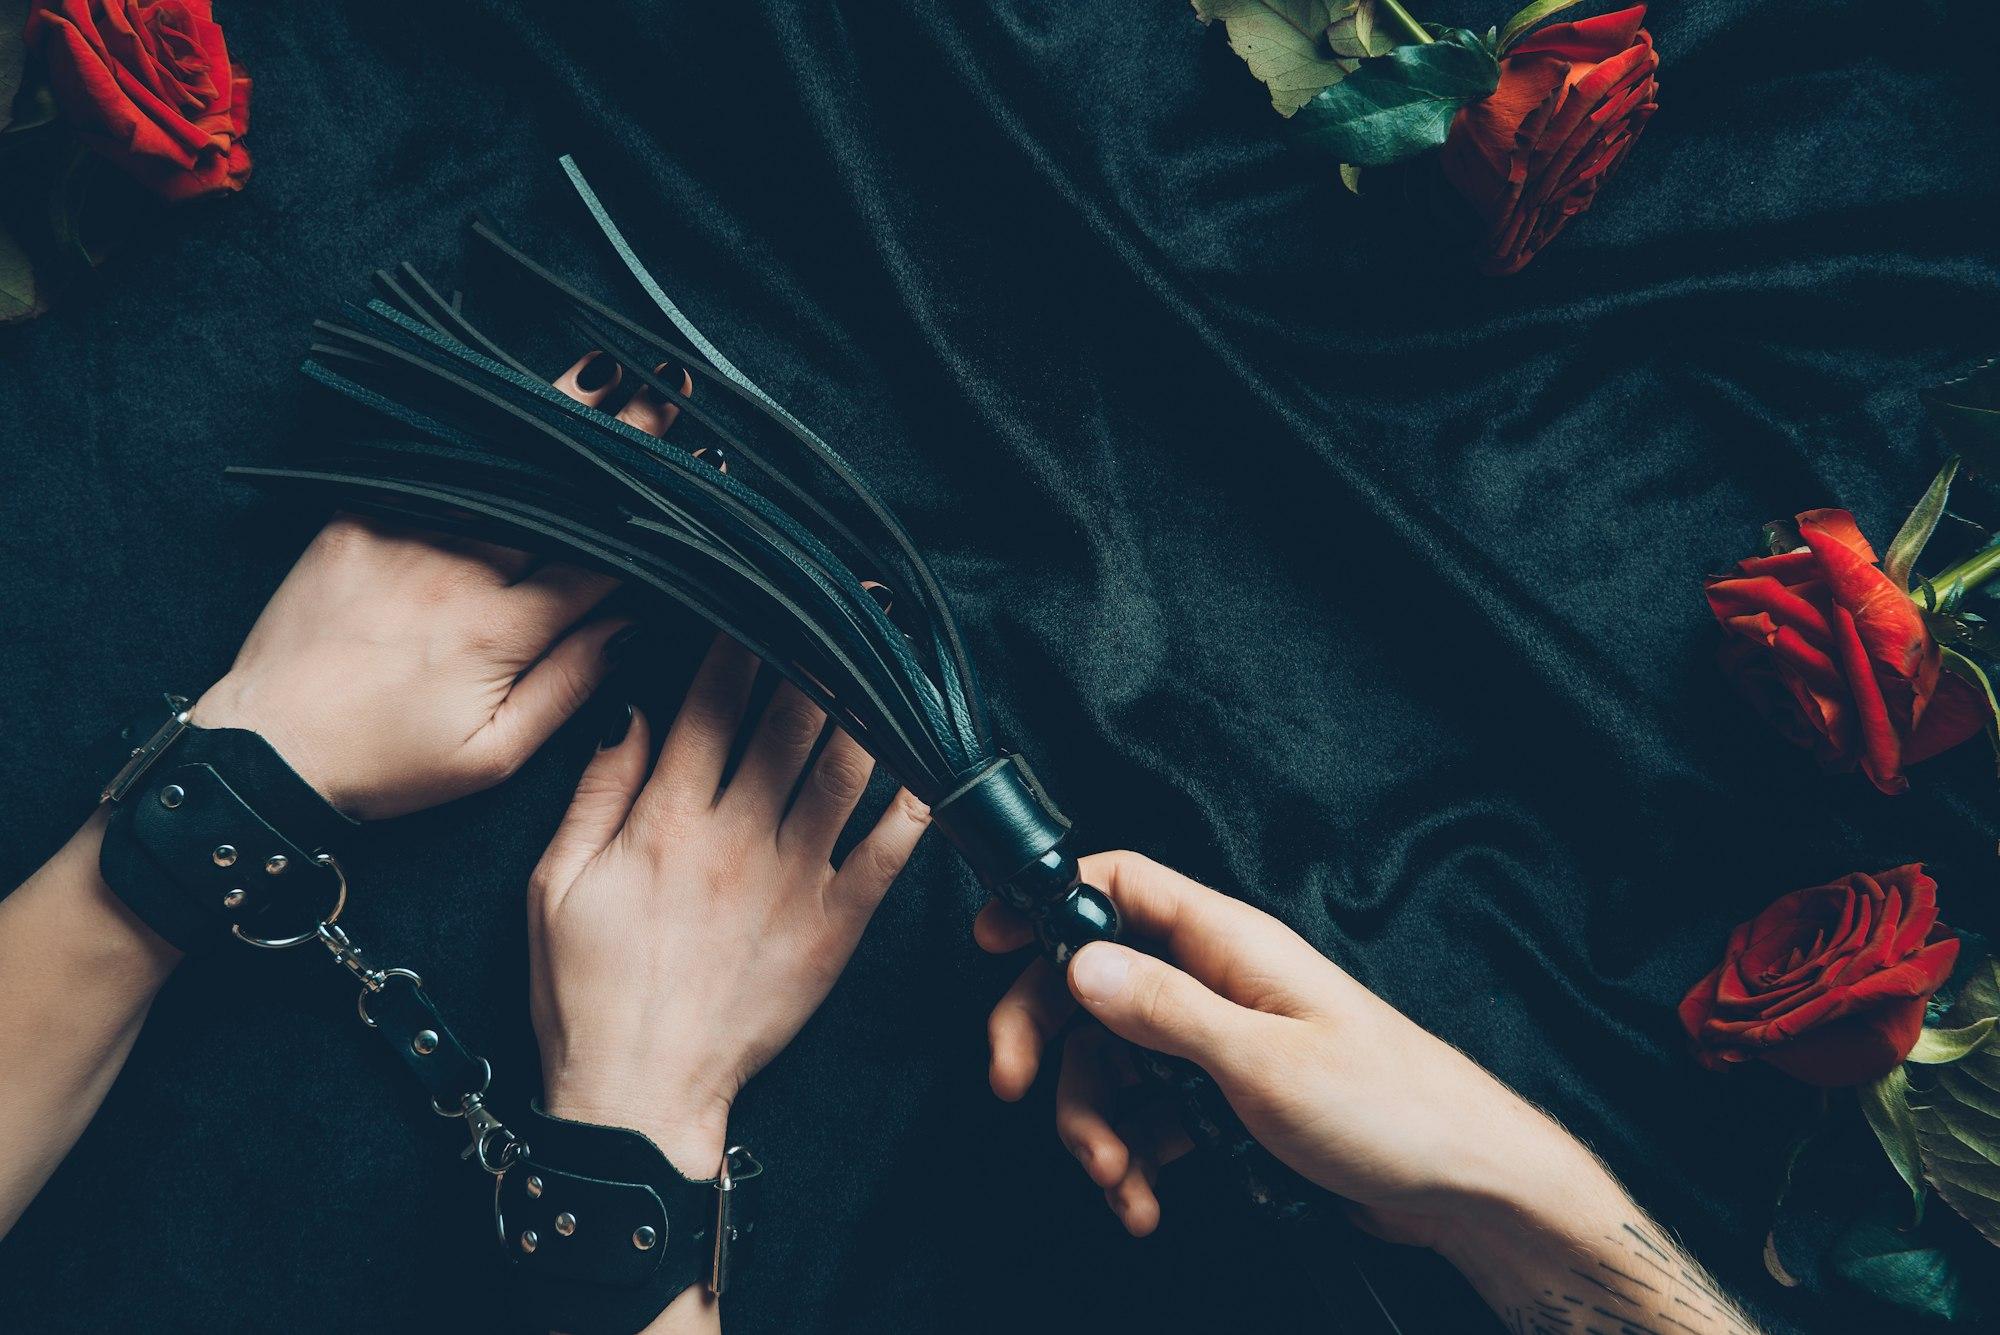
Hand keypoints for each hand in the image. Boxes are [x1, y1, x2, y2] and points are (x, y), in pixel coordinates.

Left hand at [190, 351, 677, 819]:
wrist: (265, 750)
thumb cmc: (387, 763)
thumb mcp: (494, 755)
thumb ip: (569, 686)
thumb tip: (630, 624)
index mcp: (502, 628)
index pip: (602, 557)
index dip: (656, 516)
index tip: (700, 476)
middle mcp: (459, 566)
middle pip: (560, 494)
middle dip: (621, 442)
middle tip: (670, 395)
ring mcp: (405, 532)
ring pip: (499, 467)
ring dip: (555, 416)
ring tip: (605, 370)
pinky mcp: (356, 518)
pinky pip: (424, 466)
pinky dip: (470, 431)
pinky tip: (504, 396)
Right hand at [526, 635, 931, 1171]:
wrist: (639, 1093)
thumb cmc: (585, 991)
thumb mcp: (556, 882)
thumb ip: (597, 789)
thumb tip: (630, 705)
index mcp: (665, 821)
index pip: (711, 702)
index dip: (742, 638)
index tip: (763, 590)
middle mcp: (737, 838)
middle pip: (788, 719)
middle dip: (818, 648)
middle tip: (846, 598)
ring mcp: (794, 881)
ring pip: (844, 768)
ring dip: (869, 702)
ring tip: (890, 650)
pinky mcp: (835, 927)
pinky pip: (887, 850)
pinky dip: (912, 798)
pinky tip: (927, 751)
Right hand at [978, 853, 1759, 1334]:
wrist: (1465, 1191)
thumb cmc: (1391, 1110)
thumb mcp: (1262, 1060)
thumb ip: (1164, 1010)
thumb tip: (1079, 962)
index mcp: (1229, 944)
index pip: (1120, 883)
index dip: (1047, 902)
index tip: (989, 944)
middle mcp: (1217, 982)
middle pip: (1093, 982)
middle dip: (1047, 1038)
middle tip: (1016, 1087)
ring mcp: (1220, 1042)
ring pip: (1113, 1060)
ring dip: (1095, 1122)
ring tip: (1118, 1177)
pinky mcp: (1227, 1100)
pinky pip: (1149, 1113)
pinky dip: (1134, 1156)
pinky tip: (1145, 1196)